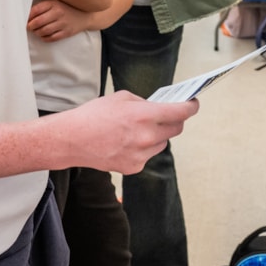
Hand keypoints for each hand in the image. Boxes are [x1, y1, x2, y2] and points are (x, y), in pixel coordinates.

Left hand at [27, 0, 90, 41]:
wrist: (85, 15)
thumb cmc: (66, 7)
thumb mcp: (56, 1)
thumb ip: (43, 5)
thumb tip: (27, 14)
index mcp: (54, 3)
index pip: (35, 10)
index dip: (27, 17)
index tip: (25, 20)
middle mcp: (58, 12)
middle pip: (38, 22)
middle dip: (30, 26)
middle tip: (29, 27)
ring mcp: (63, 23)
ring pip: (44, 31)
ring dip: (37, 33)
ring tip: (36, 31)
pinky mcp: (67, 32)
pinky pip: (52, 38)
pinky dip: (45, 38)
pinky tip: (43, 36)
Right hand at [56, 91, 198, 173]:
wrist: (72, 140)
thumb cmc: (93, 115)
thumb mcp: (121, 98)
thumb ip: (144, 103)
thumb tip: (157, 108)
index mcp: (145, 116)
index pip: (181, 112)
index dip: (191, 106)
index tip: (193, 103)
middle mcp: (147, 137)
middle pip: (177, 129)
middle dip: (175, 120)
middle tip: (169, 114)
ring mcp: (141, 155)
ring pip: (162, 143)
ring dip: (158, 135)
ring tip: (141, 129)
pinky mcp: (133, 167)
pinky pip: (148, 155)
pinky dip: (144, 148)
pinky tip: (128, 142)